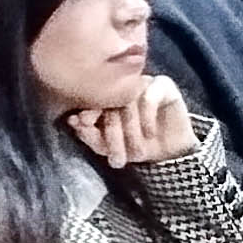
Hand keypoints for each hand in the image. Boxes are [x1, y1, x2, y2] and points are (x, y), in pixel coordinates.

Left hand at [63, 75, 196, 167]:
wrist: (169, 152)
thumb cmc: (134, 146)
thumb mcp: (108, 147)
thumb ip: (90, 135)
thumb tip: (73, 121)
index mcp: (106, 96)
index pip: (92, 100)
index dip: (87, 114)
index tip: (84, 127)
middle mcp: (122, 86)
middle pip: (110, 103)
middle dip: (112, 135)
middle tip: (117, 159)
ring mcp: (141, 83)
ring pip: (128, 101)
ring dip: (131, 131)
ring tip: (136, 154)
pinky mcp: (162, 85)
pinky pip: (149, 96)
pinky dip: (146, 118)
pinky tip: (149, 134)